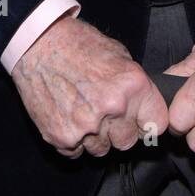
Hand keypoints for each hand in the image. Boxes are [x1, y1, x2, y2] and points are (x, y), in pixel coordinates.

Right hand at [11, 14, 167, 158]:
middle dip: (119, 131)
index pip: (156, 125)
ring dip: (94, 137)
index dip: (147, 123)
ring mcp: (86, 126)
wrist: (38, 43)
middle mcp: (113, 108)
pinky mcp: (61, 137)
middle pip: (127, 142)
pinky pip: (75, 153)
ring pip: (101, 150)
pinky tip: (67, 116)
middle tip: (105, 113)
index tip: (139, 121)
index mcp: (132, 85)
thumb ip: (134, 86)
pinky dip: (72, 140)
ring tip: (82, 110)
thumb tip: (144, 107)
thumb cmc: (78, 44)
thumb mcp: (119, 54)